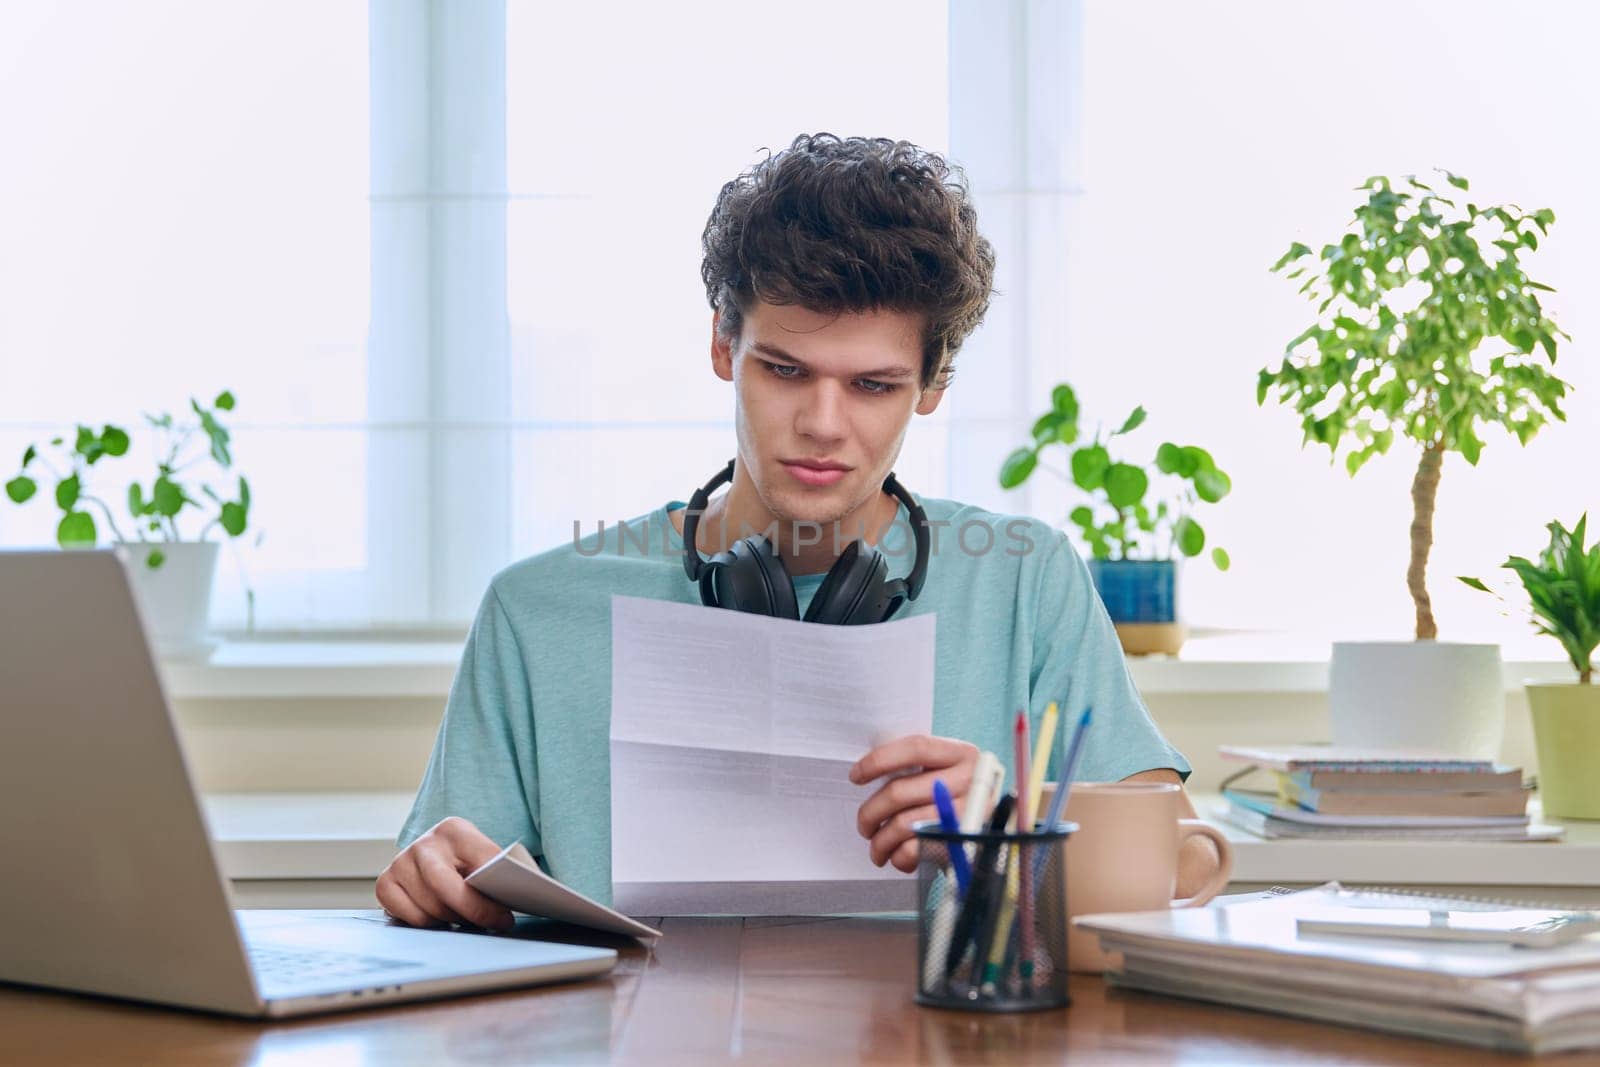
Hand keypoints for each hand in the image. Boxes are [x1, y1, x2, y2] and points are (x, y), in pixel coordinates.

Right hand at [375, 816, 514, 930]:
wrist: (434, 852)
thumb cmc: (466, 860)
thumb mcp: (483, 857)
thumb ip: (494, 873)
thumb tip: (514, 898)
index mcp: (454, 830)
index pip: (476, 866)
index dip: (490, 900)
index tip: (505, 919)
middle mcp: (422, 843)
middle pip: (445, 890)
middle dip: (470, 913)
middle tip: (489, 924)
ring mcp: (400, 862)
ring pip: (429, 909)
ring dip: (451, 920)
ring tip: (465, 917)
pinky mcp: (385, 883)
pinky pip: (410, 918)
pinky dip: (428, 923)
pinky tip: (440, 915)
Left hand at [850, 735, 979, 873]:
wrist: (993, 834)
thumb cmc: (959, 799)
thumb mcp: (947, 771)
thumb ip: (915, 765)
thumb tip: (868, 770)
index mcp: (962, 754)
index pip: (915, 748)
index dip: (879, 761)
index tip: (856, 776)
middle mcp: (968, 781)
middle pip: (899, 791)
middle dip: (870, 812)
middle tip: (864, 825)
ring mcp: (966, 814)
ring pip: (902, 824)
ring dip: (880, 841)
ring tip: (876, 846)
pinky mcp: (961, 843)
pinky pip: (916, 849)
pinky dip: (898, 856)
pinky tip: (897, 855)